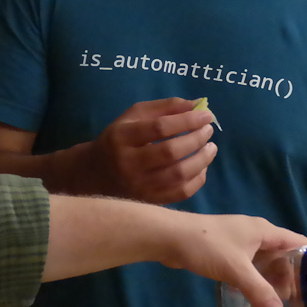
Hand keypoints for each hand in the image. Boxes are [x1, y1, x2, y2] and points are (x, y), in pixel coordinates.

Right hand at [81, 99, 214, 203]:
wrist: (96, 174)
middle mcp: (128, 164)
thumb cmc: (119, 139)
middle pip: (170, 152)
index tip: (206, 115)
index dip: (187, 121)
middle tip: (209, 131)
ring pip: (178, 175)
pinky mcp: (149, 201)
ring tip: (211, 148)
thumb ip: (164, 108)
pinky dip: (197, 180)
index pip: (160, 128)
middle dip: (196, 139)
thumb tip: (196, 105)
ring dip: (201, 160)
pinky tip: (201, 168)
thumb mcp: (134, 116)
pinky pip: (180, 193)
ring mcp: (139, 186)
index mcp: (122, 137)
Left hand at [160, 216, 306, 306]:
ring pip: (268, 263)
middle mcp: (257, 235)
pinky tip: (260, 298)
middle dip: (298, 274)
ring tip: (289, 303)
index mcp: (265, 231)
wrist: (170, 238)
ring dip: (277, 280)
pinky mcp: (228, 254)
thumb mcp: (236, 269)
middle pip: (286, 254)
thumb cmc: (207, 246)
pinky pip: (252, 268)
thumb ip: (258, 290)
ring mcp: (241, 244)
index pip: (301, 241)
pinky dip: (259, 281)